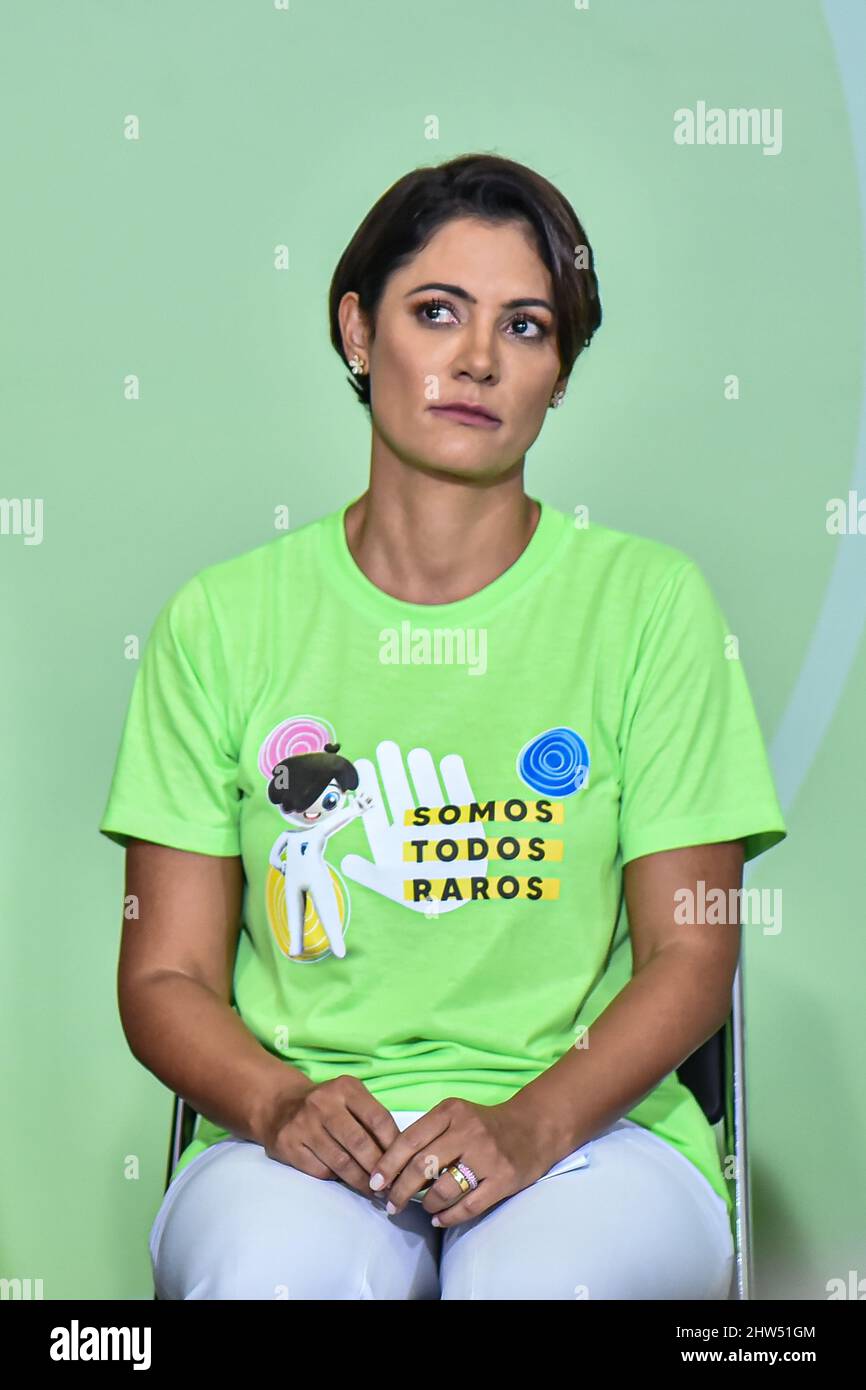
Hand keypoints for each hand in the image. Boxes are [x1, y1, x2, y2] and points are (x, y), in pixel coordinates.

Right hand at [258, 1075, 401, 1201]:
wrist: (280, 1106)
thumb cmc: (328, 1106)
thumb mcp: (351, 1100)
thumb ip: (373, 1120)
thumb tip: (400, 1155)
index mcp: (345, 1088)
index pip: (378, 1119)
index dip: (394, 1147)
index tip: (404, 1166)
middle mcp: (323, 1103)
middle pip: (360, 1143)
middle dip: (379, 1169)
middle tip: (392, 1186)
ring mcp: (303, 1124)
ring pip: (341, 1162)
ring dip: (362, 1181)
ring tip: (375, 1192)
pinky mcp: (289, 1145)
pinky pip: (321, 1171)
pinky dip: (337, 1180)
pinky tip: (348, 1184)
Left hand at [341, 741, 488, 914]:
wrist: (459, 903)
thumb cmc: (420, 895)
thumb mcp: (392, 887)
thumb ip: (369, 875)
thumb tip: (346, 862)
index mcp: (389, 840)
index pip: (376, 809)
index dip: (371, 786)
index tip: (363, 765)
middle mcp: (411, 827)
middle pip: (400, 794)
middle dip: (393, 771)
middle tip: (386, 747)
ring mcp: (437, 823)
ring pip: (427, 792)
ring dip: (423, 773)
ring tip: (417, 754)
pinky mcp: (463, 823)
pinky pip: (459, 798)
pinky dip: (456, 780)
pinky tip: (450, 761)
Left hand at [368, 1097, 559, 1227]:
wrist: (533, 1128)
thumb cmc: (484, 1125)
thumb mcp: (455, 1116)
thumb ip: (427, 1135)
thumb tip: (390, 1168)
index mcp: (451, 1112)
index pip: (409, 1140)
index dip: (387, 1165)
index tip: (374, 1183)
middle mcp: (468, 1131)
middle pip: (422, 1166)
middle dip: (400, 1190)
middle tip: (391, 1205)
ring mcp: (487, 1155)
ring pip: (443, 1189)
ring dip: (426, 1204)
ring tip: (422, 1208)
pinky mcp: (504, 1178)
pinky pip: (469, 1205)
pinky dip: (448, 1216)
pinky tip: (439, 1219)